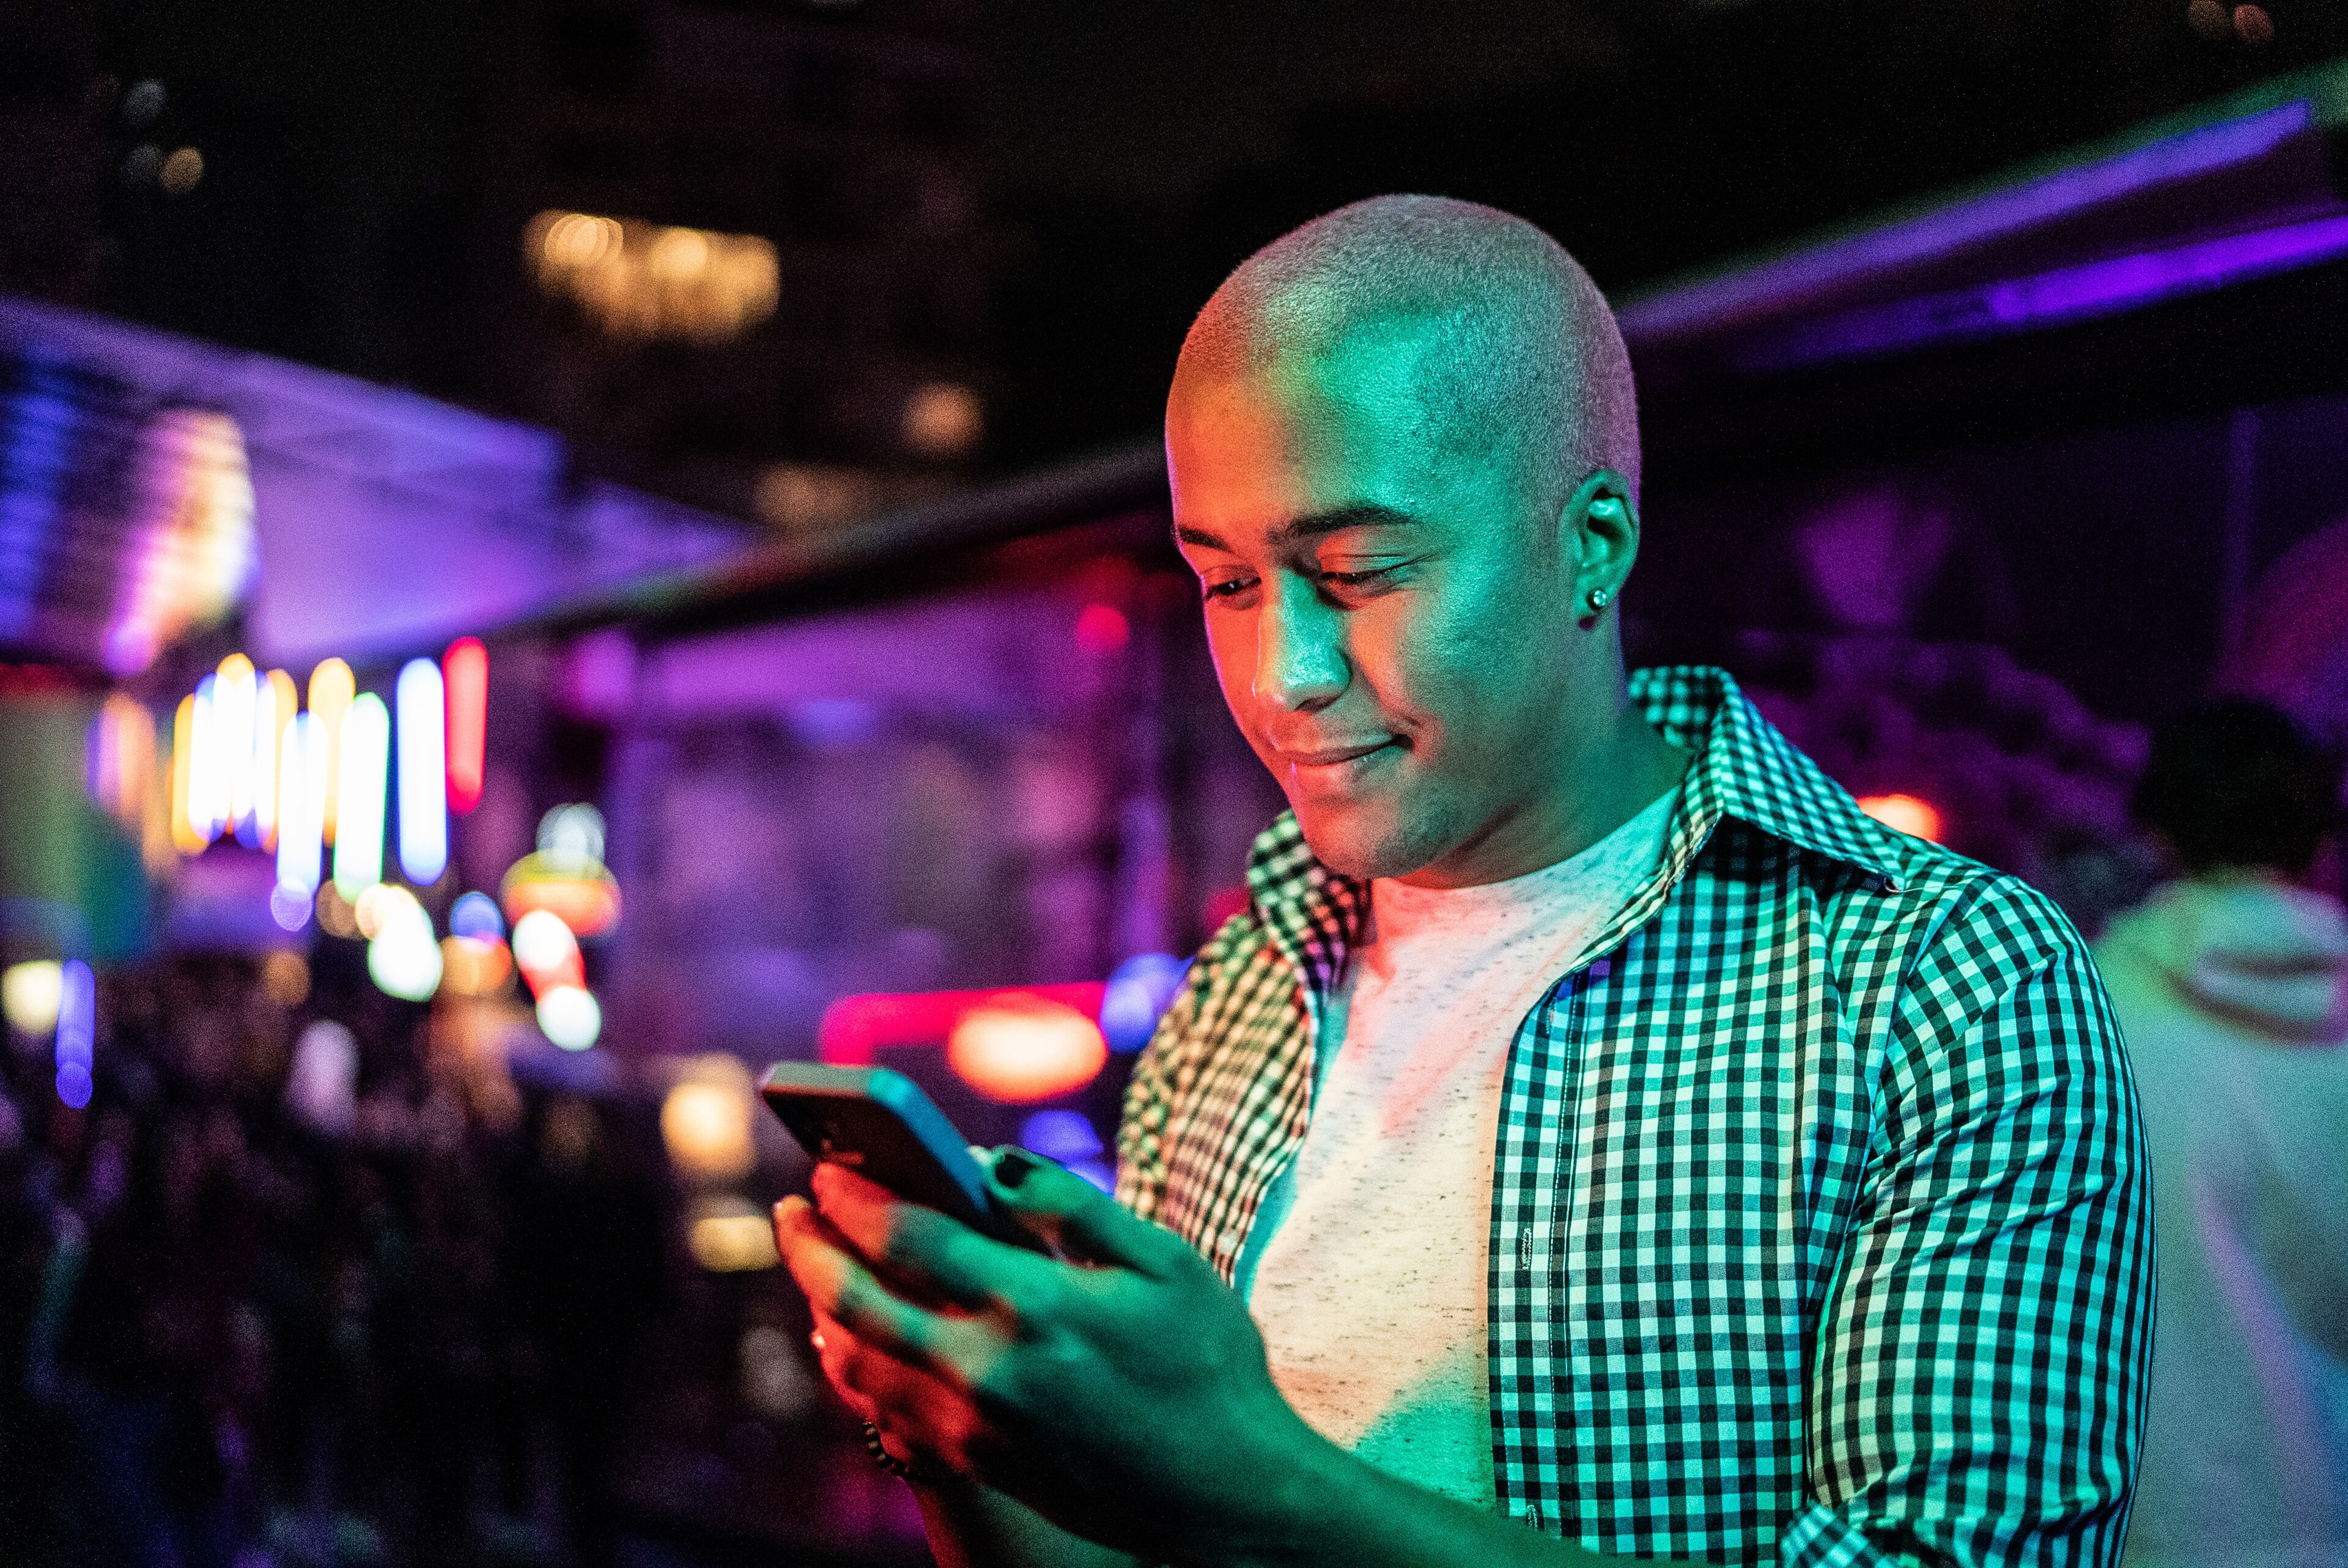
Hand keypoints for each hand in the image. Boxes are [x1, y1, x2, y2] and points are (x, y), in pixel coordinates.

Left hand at [774, 1149, 1325, 1559]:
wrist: (1228, 1495)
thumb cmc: (1209, 1366)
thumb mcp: (1165, 1261)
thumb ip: (1071, 1205)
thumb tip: (990, 1163)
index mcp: (1037, 1308)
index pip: (911, 1238)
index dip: (858, 1196)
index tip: (829, 1165)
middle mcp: (990, 1371)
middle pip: (860, 1303)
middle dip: (813, 1248)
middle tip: (791, 1207)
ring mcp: (978, 1427)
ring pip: (861, 1363)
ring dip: (824, 1307)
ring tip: (815, 1265)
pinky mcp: (980, 1462)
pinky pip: (887, 1410)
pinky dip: (856, 1366)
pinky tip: (856, 1338)